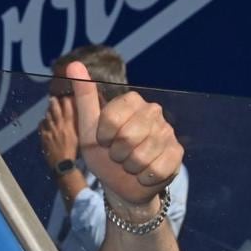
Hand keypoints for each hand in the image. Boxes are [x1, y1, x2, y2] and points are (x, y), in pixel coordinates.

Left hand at [39, 95, 77, 169]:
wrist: (62, 164)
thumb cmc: (73, 152)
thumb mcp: (77, 137)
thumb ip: (74, 127)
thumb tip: (73, 119)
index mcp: (69, 127)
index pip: (68, 110)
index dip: (66, 102)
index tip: (65, 98)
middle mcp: (59, 126)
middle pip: (55, 110)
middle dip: (54, 103)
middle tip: (52, 99)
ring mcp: (50, 131)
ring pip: (47, 117)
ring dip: (48, 112)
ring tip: (49, 109)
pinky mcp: (44, 137)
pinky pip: (41, 126)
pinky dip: (42, 122)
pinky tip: (44, 122)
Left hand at [68, 60, 183, 208]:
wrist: (121, 185)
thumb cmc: (104, 155)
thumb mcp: (88, 129)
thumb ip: (83, 98)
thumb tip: (74, 65)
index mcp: (132, 102)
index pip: (111, 117)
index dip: (104, 136)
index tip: (104, 141)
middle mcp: (153, 112)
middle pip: (128, 136)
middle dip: (117, 154)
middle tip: (118, 155)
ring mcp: (168, 132)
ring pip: (142, 156)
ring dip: (130, 167)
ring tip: (131, 164)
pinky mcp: (177, 153)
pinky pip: (157, 169)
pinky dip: (145, 177)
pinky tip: (145, 173)